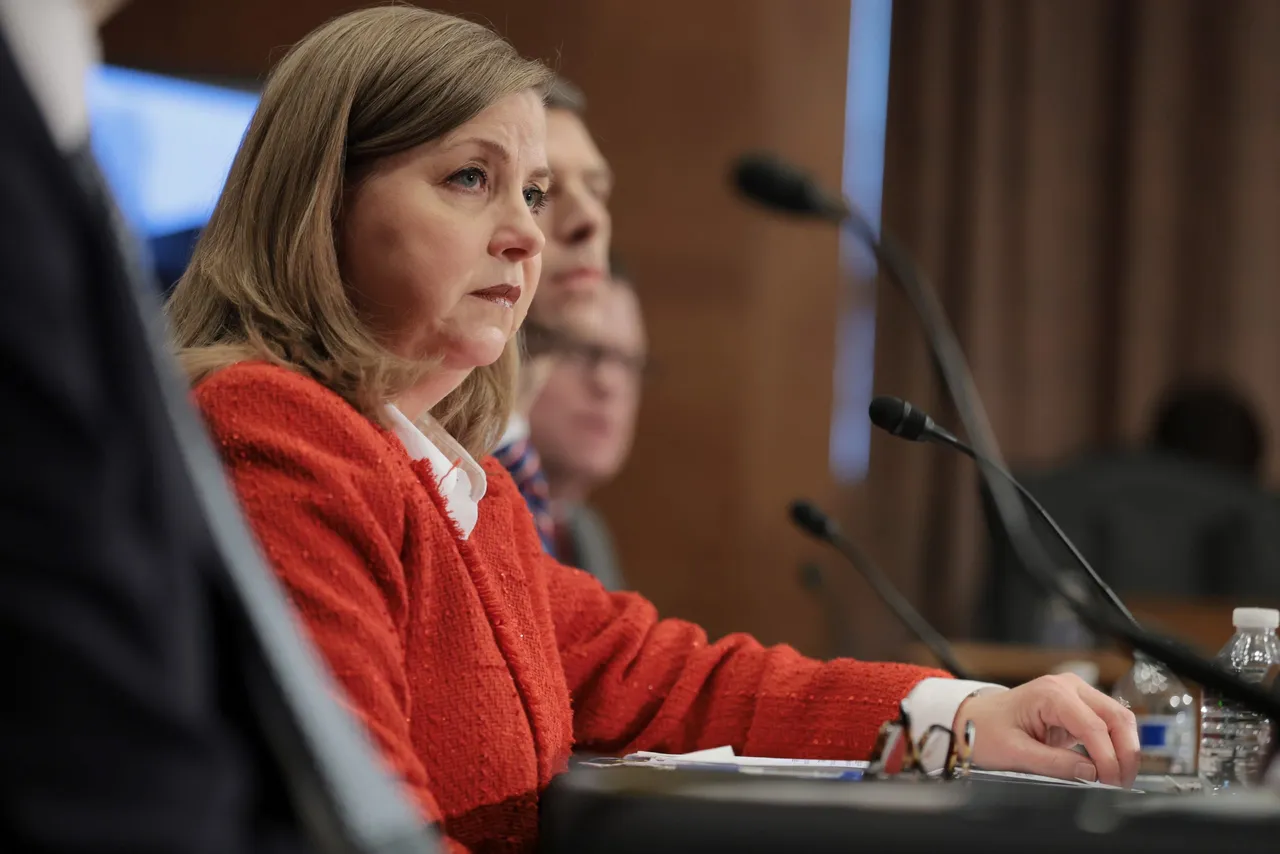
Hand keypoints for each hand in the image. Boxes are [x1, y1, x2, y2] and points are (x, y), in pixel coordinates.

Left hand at [955, 674, 1139, 786]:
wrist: (973, 718)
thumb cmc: (986, 730)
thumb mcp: (1015, 753)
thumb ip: (1054, 764)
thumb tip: (1092, 774)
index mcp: (1051, 693)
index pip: (1094, 726)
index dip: (1108, 758)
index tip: (1111, 783)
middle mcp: (1068, 687)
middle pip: (1116, 717)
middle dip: (1125, 752)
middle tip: (1122, 783)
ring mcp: (1075, 694)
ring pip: (1118, 719)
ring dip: (1123, 749)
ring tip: (1117, 778)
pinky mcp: (1078, 707)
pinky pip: (1107, 724)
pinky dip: (1114, 745)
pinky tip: (1109, 767)